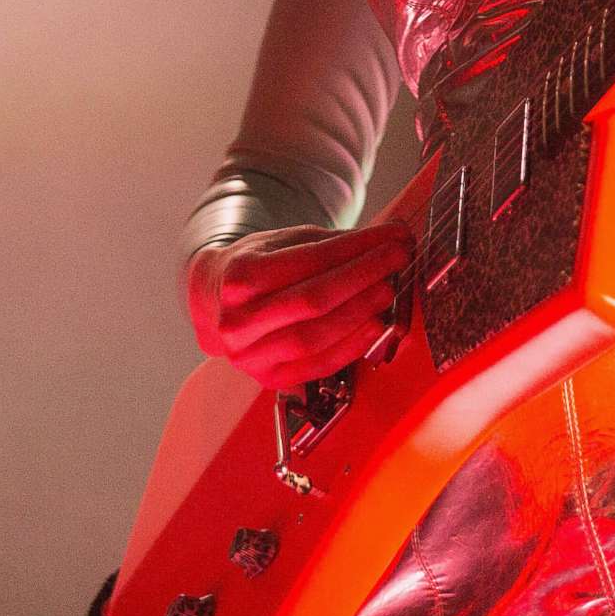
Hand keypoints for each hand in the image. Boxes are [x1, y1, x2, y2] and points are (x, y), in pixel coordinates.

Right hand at [186, 221, 414, 389]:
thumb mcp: (284, 242)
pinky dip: (351, 346)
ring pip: (315, 336)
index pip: (309, 261)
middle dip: (364, 276)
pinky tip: (375, 325)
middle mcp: (237, 320)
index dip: (357, 249)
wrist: (215, 303)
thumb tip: (385, 241)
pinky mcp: (268, 379)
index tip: (393, 236)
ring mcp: (249, 355)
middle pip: (313, 299)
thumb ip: (330, 243)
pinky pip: (317, 366)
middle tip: (398, 258)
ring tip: (389, 289)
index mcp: (238, 277)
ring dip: (361, 311)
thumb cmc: (256, 267)